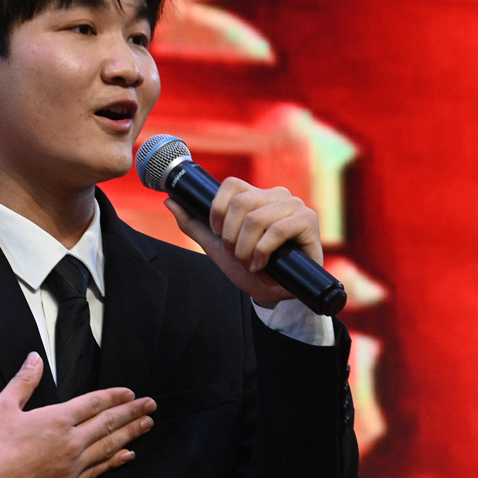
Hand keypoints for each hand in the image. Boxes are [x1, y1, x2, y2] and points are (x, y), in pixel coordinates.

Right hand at [0, 354, 155, 477]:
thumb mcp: (3, 406)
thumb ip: (24, 381)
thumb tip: (35, 359)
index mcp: (57, 419)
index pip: (94, 403)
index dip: (114, 397)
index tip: (130, 393)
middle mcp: (71, 441)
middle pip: (108, 423)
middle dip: (132, 413)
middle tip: (150, 406)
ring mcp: (73, 465)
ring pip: (109, 446)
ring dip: (131, 434)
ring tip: (146, 425)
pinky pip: (99, 470)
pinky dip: (115, 461)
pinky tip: (127, 456)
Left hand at [167, 178, 321, 306]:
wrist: (274, 293)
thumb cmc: (250, 267)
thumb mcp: (217, 246)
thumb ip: (195, 224)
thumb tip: (169, 200)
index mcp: (256, 195)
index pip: (231, 184)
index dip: (218, 208)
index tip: (217, 232)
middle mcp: (276, 195)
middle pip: (241, 203)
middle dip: (231, 236)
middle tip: (236, 255)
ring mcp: (294, 206)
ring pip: (257, 218)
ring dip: (246, 248)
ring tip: (250, 262)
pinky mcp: (308, 220)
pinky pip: (279, 229)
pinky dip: (263, 250)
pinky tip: (262, 264)